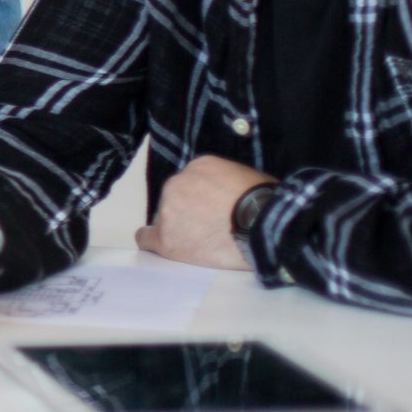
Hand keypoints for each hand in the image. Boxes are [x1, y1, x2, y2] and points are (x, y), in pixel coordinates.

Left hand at [138, 155, 267, 270]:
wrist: (261, 223)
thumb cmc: (265, 203)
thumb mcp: (245, 176)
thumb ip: (224, 182)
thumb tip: (225, 195)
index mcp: (198, 166)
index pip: (191, 183)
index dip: (202, 198)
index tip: (214, 209)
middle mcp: (177, 183)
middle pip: (176, 200)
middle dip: (190, 212)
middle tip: (211, 226)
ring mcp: (168, 211)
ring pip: (165, 219)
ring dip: (179, 228)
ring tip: (205, 241)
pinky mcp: (166, 238)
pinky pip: (147, 238)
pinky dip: (153, 242)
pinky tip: (164, 246)